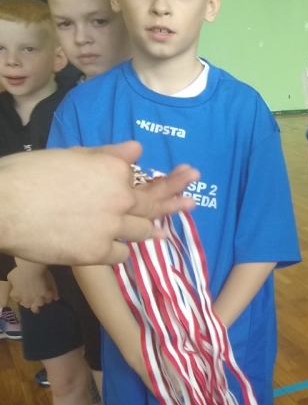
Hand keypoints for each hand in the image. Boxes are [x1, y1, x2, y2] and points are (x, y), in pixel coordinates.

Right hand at [0, 142, 199, 264]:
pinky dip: (118, 250)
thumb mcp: (69, 155)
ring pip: (142, 231)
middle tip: (192, 199)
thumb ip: (107, 155)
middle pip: (153, 203)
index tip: (187, 175)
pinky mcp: (97, 252)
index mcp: (113, 169)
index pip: (143, 177)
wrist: (1, 208)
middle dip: (175, 199)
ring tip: (165, 230)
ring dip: (153, 229)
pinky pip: (120, 254)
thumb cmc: (27, 175)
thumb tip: (137, 150)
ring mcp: (111, 227)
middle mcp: (119, 197)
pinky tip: (120, 249)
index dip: (166, 179)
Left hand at [9, 263, 57, 312]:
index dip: (20, 299)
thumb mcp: (11, 277)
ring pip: (40, 304)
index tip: (22, 296)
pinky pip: (50, 298)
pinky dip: (50, 297)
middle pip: (28, 306)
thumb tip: (14, 290)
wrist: (31, 268)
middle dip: (30, 303)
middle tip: (32, 299)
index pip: (18, 301)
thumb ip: (12, 284)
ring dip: (41, 301)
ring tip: (43, 298)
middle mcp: (27, 298)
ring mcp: (38, 296)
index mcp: (17, 295)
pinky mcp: (47, 293)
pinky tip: (51, 295)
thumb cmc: (19, 271)